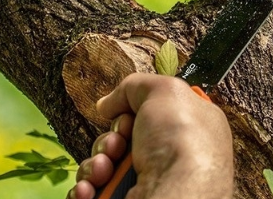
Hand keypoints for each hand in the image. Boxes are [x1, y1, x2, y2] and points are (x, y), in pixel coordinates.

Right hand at [68, 74, 233, 198]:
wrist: (178, 193)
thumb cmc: (182, 142)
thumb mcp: (165, 91)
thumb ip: (135, 86)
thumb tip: (110, 104)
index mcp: (186, 131)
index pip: (147, 117)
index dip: (129, 115)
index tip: (128, 117)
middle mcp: (168, 158)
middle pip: (120, 142)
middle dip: (109, 140)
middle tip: (118, 145)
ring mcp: (147, 184)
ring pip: (104, 167)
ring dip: (96, 163)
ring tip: (105, 168)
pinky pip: (94, 192)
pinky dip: (87, 188)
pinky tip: (90, 187)